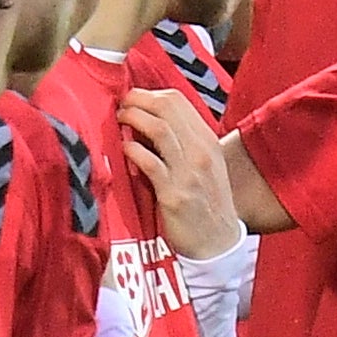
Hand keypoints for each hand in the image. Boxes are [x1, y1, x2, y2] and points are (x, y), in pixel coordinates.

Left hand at [117, 88, 242, 259]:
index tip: (133, 100)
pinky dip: (133, 150)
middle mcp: (201, 152)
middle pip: (166, 107)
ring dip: (133, 118)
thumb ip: (183, 141)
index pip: (177, 100)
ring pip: (159, 128)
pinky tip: (124, 149)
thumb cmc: (206, 203)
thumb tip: (151, 120)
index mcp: (207, 141)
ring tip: (119, 120)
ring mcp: (189, 173)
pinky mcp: (174, 195)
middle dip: (137, 100)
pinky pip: (150, 163)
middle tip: (121, 106)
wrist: (217, 243)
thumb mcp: (204, 165)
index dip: (149, 94)